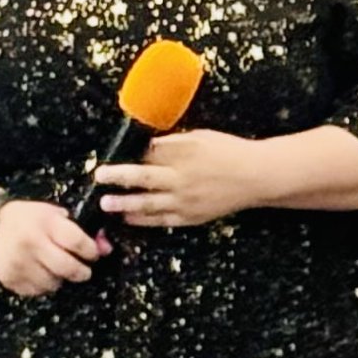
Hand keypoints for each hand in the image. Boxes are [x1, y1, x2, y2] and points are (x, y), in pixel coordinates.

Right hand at [0, 199, 108, 296]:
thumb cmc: (28, 218)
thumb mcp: (53, 213)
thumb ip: (79, 229)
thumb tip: (106, 248)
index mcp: (45, 223)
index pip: (78, 242)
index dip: (91, 251)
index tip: (94, 254)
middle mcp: (31, 244)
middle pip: (68, 267)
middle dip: (82, 271)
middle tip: (84, 270)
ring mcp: (18, 263)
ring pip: (53, 283)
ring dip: (62, 279)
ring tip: (58, 270)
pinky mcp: (9, 279)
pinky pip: (36, 290)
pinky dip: (44, 285)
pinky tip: (42, 274)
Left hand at [95, 128, 260, 230]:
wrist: (257, 177)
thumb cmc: (231, 152)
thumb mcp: (202, 137)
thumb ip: (174, 143)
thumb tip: (148, 147)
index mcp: (184, 154)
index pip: (148, 153)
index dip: (128, 155)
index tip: (112, 155)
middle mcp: (182, 177)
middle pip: (142, 177)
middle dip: (118, 177)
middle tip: (100, 177)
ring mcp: (186, 200)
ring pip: (148, 203)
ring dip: (124, 203)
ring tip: (106, 203)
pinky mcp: (191, 216)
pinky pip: (162, 220)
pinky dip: (143, 220)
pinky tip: (129, 218)